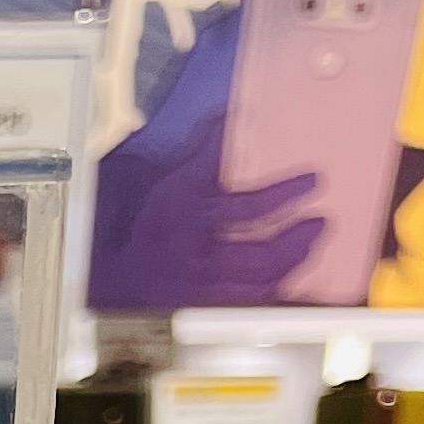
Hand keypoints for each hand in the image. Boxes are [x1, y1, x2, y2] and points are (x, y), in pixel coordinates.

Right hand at [91, 159, 324, 309]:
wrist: (103, 267)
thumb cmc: (132, 220)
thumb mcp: (163, 177)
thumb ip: (200, 150)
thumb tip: (228, 118)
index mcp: (190, 215)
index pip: (250, 206)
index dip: (286, 194)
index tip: (312, 182)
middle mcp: (198, 254)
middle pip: (262, 254)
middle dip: (298, 239)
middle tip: (320, 223)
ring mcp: (200, 284)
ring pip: (258, 284)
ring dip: (291, 266)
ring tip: (310, 247)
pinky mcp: (200, 303)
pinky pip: (245, 305)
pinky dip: (272, 295)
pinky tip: (289, 284)